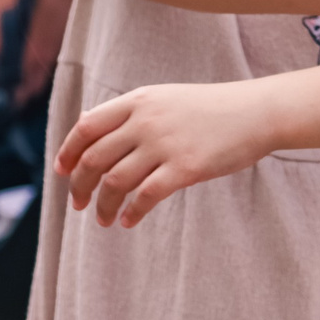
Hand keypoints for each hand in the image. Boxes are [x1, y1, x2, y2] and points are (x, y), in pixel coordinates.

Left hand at [57, 79, 275, 227]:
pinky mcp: (185, 167)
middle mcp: (148, 120)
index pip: (87, 127)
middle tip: (79, 204)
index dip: (68, 152)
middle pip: (95, 159)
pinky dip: (132, 212)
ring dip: (104, 206)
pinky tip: (130, 220)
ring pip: (116, 182)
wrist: (258, 111)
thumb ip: (131, 112)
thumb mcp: (167, 98)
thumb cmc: (212, 108)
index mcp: (141, 100)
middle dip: (79, 186)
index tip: (62, 172)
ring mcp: (166, 144)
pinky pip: (145, 197)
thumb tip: (86, 127)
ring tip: (106, 219)